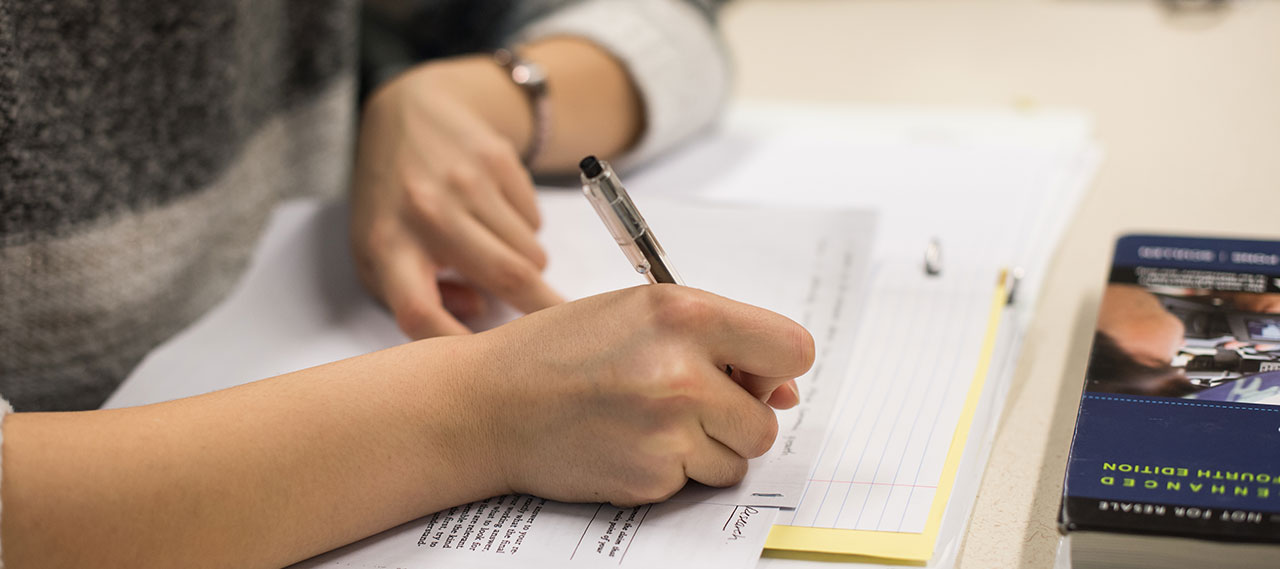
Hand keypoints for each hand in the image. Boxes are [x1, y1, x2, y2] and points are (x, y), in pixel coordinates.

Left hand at [351, 59, 562, 338]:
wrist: (411, 112)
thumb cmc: (393, 201)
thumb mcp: (380, 251)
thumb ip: (418, 296)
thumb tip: (478, 317)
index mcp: (387, 245)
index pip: (420, 310)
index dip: (456, 346)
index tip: (487, 376)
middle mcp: (426, 211)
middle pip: (506, 278)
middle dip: (545, 315)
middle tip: (569, 343)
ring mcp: (465, 182)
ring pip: (529, 254)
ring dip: (526, 269)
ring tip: (496, 255)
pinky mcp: (497, 159)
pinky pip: (534, 221)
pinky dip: (525, 232)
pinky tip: (497, 215)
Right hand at [458, 285, 812, 505]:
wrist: (489, 404)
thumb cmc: (562, 350)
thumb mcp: (641, 313)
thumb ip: (718, 339)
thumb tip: (787, 392)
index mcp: (685, 314)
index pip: (793, 349)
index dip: (776, 366)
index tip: (753, 372)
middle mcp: (681, 371)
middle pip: (767, 418)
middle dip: (736, 415)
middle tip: (683, 399)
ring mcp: (667, 430)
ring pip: (738, 457)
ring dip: (707, 447)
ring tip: (648, 419)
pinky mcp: (651, 476)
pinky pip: (695, 481)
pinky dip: (671, 468)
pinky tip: (627, 442)